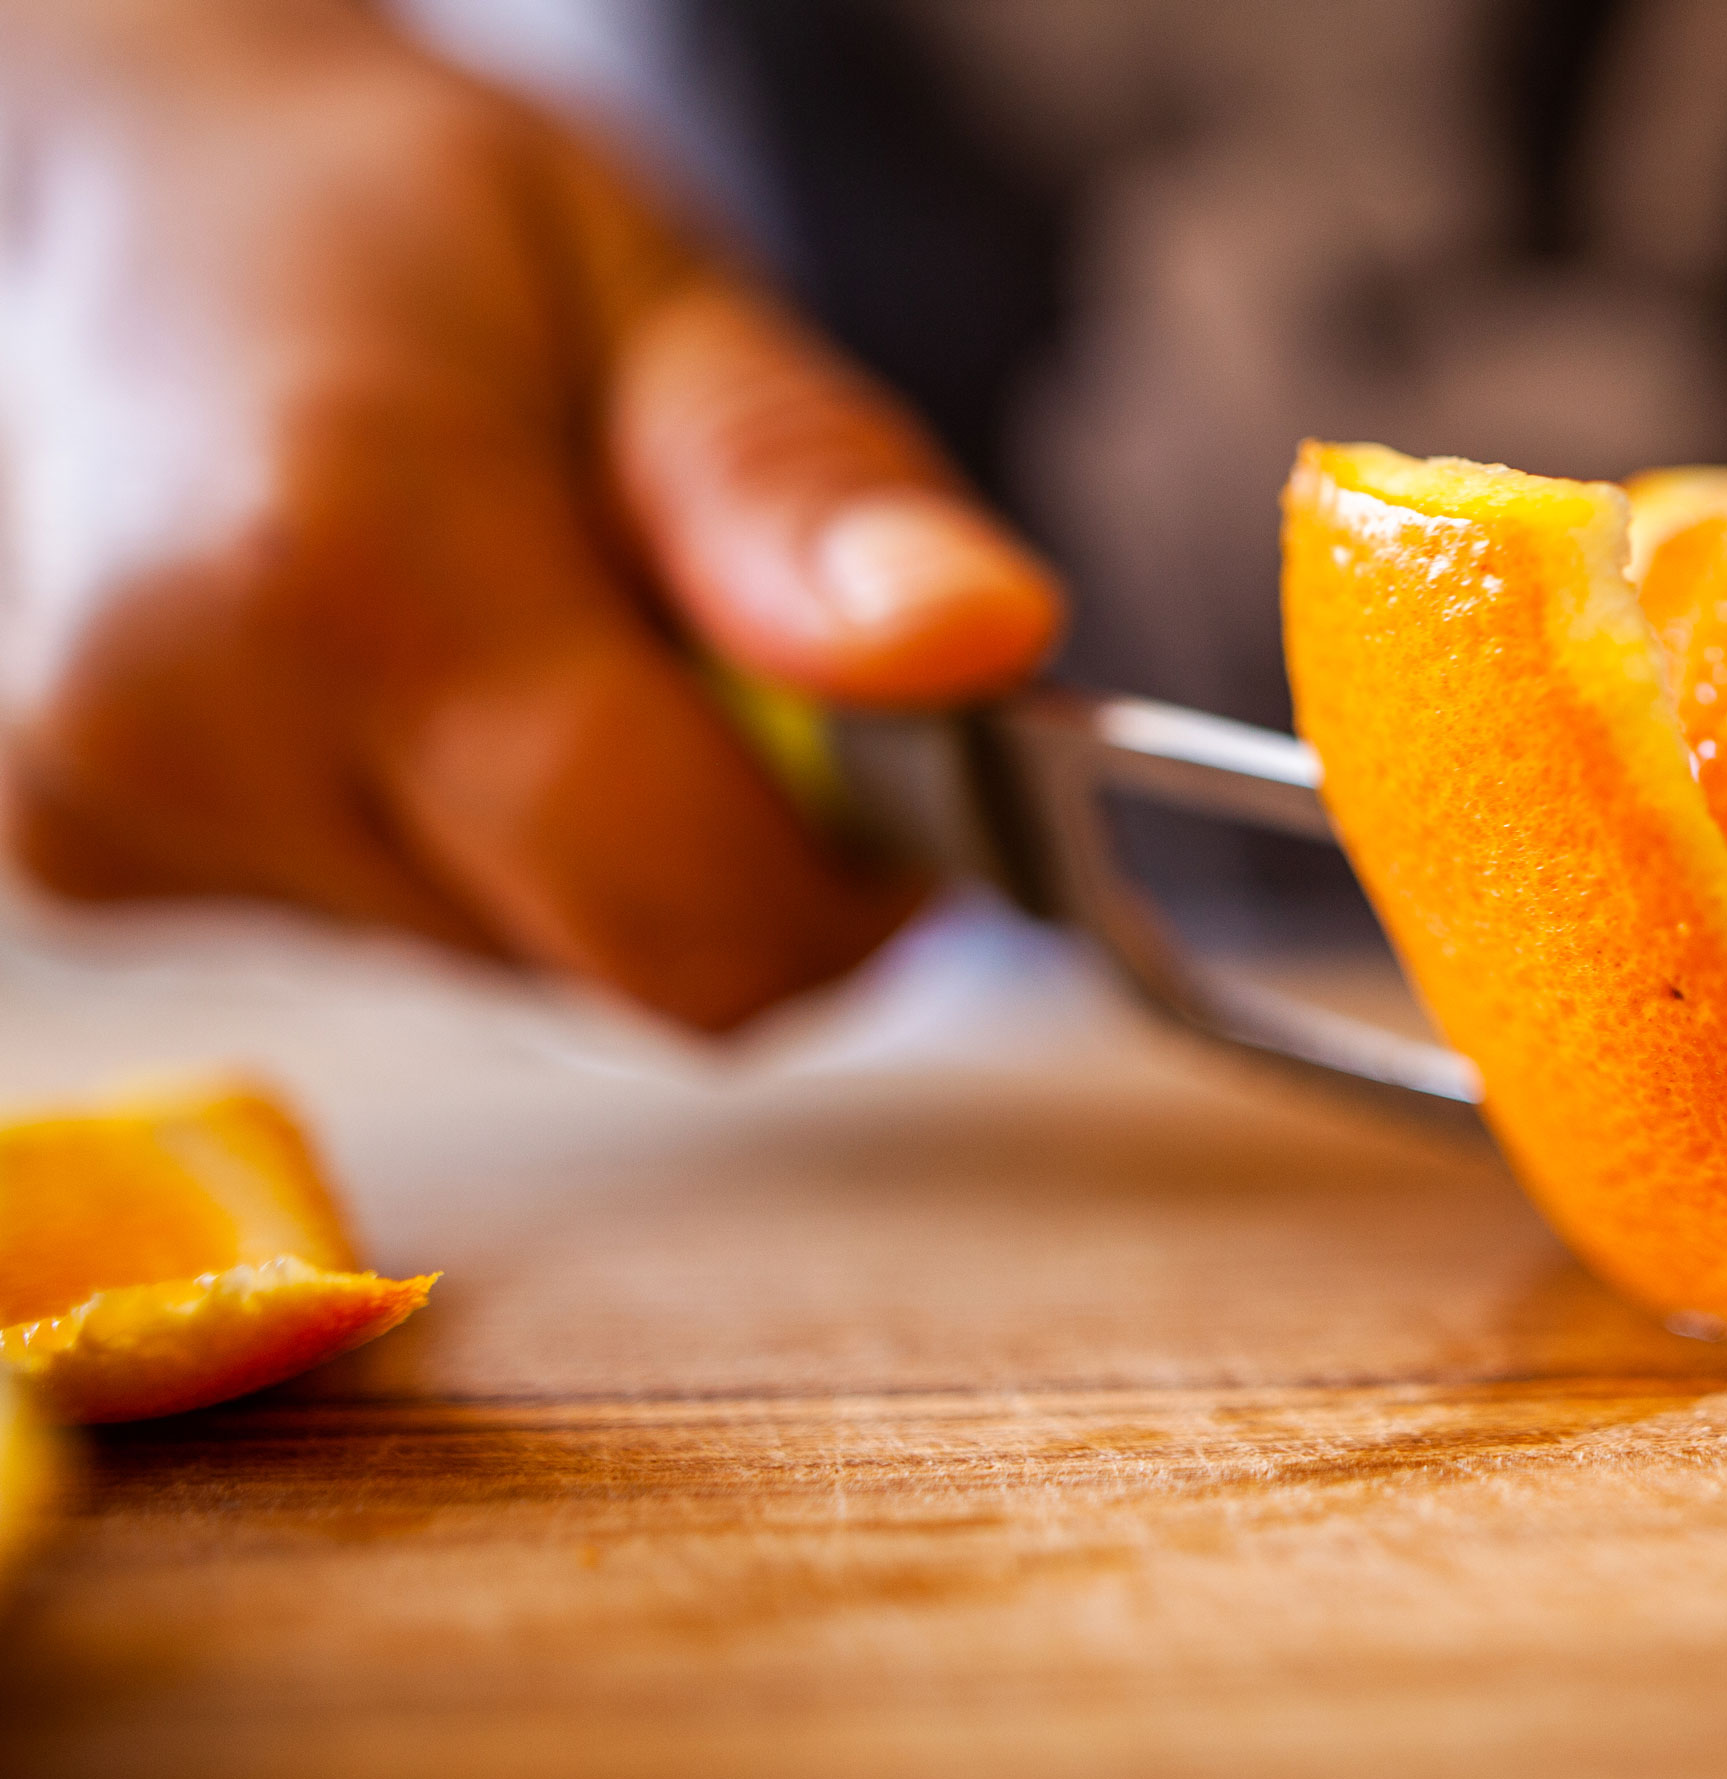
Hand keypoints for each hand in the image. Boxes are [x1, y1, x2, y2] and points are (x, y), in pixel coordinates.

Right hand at [0, 0, 1059, 1028]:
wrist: (151, 226)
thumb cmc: (413, 232)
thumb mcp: (662, 292)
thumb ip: (806, 488)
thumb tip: (976, 644)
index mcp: (344, 559)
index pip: (694, 895)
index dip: (860, 868)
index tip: (915, 739)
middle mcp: (190, 731)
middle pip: (632, 959)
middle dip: (754, 847)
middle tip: (733, 645)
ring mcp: (122, 822)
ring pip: (544, 966)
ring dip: (624, 842)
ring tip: (554, 626)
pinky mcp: (112, 872)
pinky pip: (435, 942)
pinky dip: (503, 848)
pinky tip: (442, 687)